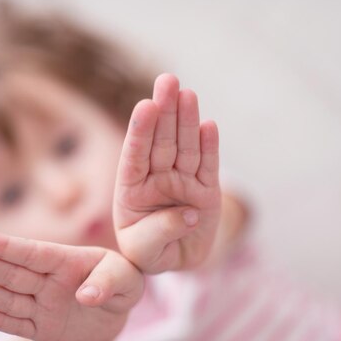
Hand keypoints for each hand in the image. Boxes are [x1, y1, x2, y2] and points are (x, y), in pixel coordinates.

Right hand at [0, 229, 143, 340]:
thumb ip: (110, 282)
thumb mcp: (128, 279)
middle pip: (10, 271)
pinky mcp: (39, 327)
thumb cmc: (122, 283)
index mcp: (65, 260)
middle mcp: (47, 279)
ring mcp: (40, 303)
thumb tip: (86, 295)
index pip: (32, 252)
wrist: (116, 312)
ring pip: (7, 295)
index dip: (5, 246)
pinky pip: (17, 323)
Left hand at [113, 73, 221, 272]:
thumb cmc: (152, 253)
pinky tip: (208, 124)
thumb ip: (160, 232)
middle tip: (167, 80)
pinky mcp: (206, 189)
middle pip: (160, 141)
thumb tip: (190, 212)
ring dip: (186, 120)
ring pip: (184, 147)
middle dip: (164, 111)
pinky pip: (208, 165)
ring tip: (186, 93)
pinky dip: (209, 146)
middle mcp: (156, 178)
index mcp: (131, 189)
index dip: (140, 131)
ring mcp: (182, 181)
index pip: (135, 155)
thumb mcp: (145, 252)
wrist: (177, 259)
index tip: (145, 106)